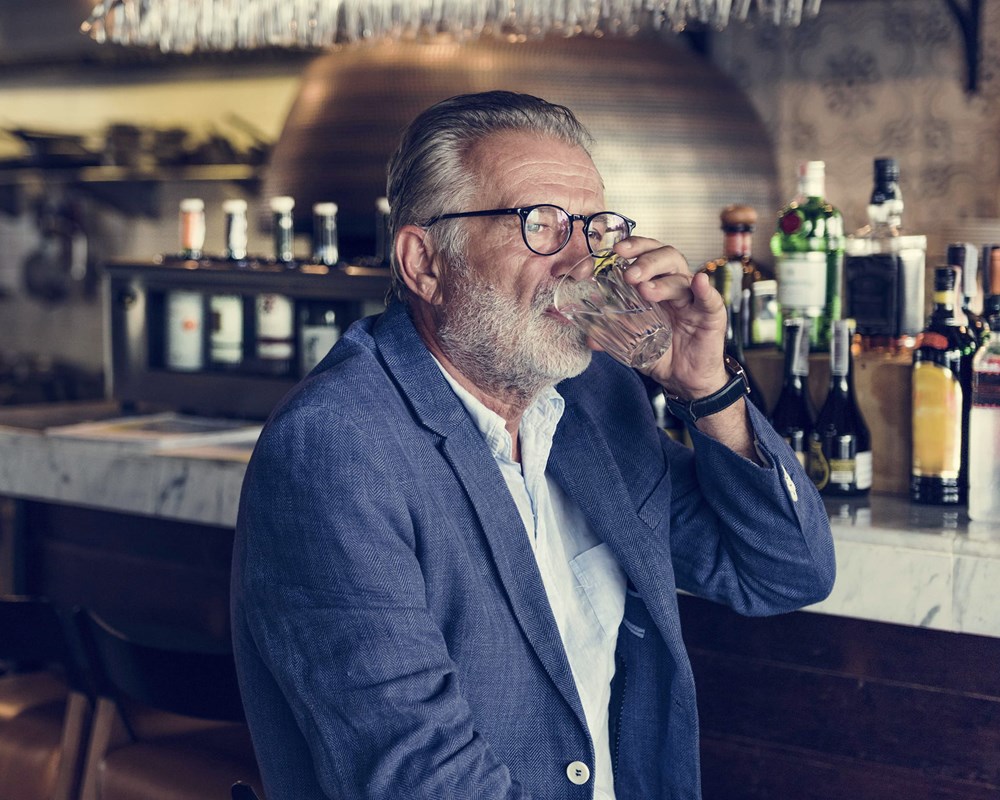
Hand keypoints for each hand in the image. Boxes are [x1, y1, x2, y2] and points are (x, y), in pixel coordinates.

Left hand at [614, 237, 729, 399]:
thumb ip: (612, 335)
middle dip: (646, 260)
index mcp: (657, 285)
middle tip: (629, 274)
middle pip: (667, 258)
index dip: (635, 247)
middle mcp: (676, 287)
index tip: (617, 250)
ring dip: (663, 282)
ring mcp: (694, 300)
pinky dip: (705, 289)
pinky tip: (699, 282)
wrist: (683, 379)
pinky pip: (710, 299)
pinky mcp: (711, 315)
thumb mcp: (632, 342)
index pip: (648, 255)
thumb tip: (589, 336)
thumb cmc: (661, 353)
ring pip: (682, 279)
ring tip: (645, 290)